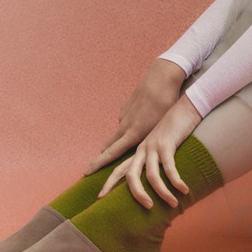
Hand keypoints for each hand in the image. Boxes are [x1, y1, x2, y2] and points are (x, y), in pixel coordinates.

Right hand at [85, 59, 185, 174]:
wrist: (161, 78)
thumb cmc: (166, 104)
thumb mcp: (161, 127)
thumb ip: (152, 141)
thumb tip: (152, 155)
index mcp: (133, 133)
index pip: (111, 153)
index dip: (98, 164)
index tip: (85, 173)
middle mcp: (125, 125)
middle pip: (109, 146)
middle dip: (102, 157)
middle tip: (95, 169)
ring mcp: (124, 115)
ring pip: (118, 133)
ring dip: (120, 141)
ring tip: (129, 145)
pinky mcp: (126, 106)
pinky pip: (126, 120)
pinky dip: (129, 125)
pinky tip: (141, 121)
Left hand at [97, 96, 202, 208]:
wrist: (185, 107)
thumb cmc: (175, 128)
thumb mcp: (161, 144)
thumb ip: (155, 158)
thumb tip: (155, 179)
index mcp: (139, 151)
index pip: (119, 169)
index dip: (109, 183)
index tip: (99, 197)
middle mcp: (143, 149)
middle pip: (130, 175)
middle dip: (136, 194)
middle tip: (147, 207)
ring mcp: (154, 146)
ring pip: (152, 176)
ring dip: (163, 192)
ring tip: (173, 204)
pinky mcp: (167, 144)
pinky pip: (170, 168)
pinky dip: (176, 181)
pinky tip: (184, 189)